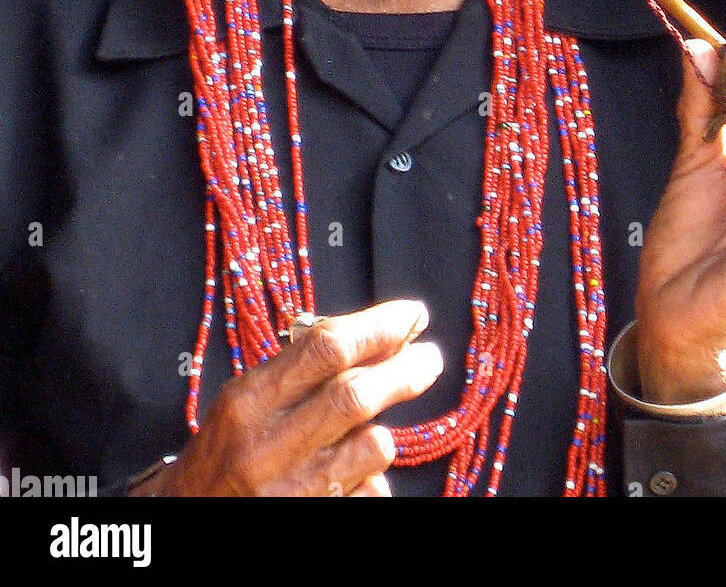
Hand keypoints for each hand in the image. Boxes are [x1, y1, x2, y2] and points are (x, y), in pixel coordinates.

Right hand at [130, 299, 441, 496]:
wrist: (187, 512)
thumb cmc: (223, 448)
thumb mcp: (245, 397)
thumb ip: (297, 368)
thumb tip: (372, 336)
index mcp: (249, 400)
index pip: (325, 349)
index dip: (378, 326)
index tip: (411, 314)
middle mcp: (269, 444)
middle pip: (355, 395)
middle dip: (404, 370)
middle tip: (431, 356)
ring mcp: (291, 489)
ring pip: (370, 446)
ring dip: (386, 428)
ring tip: (386, 419)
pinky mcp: (311, 517)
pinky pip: (367, 492)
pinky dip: (373, 477)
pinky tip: (361, 470)